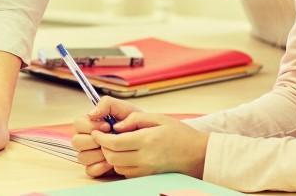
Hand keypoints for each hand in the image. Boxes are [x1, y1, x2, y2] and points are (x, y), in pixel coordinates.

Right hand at [71, 96, 140, 176]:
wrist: (150, 141)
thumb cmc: (136, 124)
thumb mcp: (124, 109)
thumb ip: (107, 104)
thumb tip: (91, 113)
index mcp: (91, 124)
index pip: (78, 124)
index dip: (90, 126)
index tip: (107, 126)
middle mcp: (87, 139)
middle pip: (76, 141)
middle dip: (93, 141)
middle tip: (110, 140)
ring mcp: (91, 154)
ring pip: (82, 157)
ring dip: (97, 154)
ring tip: (113, 151)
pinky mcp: (97, 168)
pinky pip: (90, 170)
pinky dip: (100, 167)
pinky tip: (111, 163)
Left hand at [91, 112, 208, 178]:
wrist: (199, 154)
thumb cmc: (180, 134)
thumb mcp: (158, 118)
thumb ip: (135, 119)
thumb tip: (117, 126)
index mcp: (146, 141)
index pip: (113, 143)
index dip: (100, 137)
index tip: (96, 131)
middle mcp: (145, 159)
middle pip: (112, 157)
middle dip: (103, 146)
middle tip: (104, 137)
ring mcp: (147, 170)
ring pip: (117, 167)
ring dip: (112, 156)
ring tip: (116, 144)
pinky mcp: (148, 176)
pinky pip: (127, 173)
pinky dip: (121, 164)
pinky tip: (127, 153)